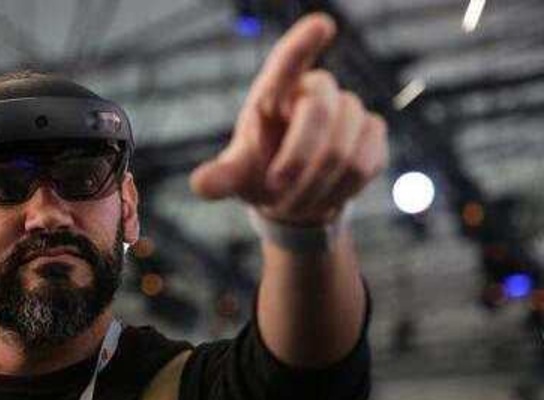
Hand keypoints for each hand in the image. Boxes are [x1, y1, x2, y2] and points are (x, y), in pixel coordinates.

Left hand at [189, 13, 388, 225]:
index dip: (304, 43)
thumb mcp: (235, 175)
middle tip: (275, 196)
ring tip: (295, 202)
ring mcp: (349, 109)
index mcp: (274, 92)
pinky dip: (341, 191)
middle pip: (319, 115)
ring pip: (343, 150)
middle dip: (296, 164)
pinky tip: (325, 195)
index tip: (322, 25)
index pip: (287, 62)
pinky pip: (365, 163)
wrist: (292, 195)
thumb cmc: (259, 172)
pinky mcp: (372, 132)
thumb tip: (200, 185)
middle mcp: (315, 91)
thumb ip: (221, 178)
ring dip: (315, 187)